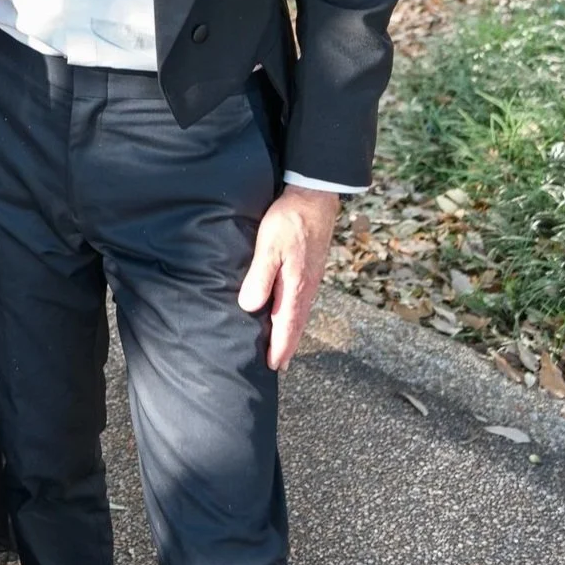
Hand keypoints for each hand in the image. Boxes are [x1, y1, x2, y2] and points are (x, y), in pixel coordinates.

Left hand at [238, 184, 341, 371]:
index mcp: (296, 287)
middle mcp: (306, 287)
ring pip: (298, 312)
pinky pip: (300, 300)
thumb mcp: (268, 246)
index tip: (274, 366)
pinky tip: (286, 313)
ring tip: (281, 346)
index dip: (280, 347)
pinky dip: (292, 313)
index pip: (287, 326)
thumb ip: (260, 277)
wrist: (314, 197)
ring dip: (289, 331)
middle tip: (278, 366)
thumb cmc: (289, 220)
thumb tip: (250, 307)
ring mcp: (309, 278)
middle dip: (286, 345)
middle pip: (295, 324)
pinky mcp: (308, 268)